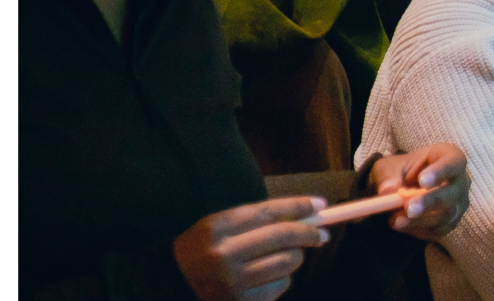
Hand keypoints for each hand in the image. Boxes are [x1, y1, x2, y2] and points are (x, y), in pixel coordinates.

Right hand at [173, 197, 329, 300]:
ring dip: (294, 258)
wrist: (172, 288)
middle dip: (309, 233)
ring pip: (287, 262)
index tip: (320, 205)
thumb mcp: (220, 228)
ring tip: (285, 257)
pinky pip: (281, 285)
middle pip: (282, 235)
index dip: (298, 206)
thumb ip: (259, 219)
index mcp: (214, 228)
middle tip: (321, 234)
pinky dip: (281, 279)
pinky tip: (266, 278)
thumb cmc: (203, 252)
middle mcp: (222, 255)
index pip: (267, 212)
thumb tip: (308, 213)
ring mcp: (232, 282)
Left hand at [370, 143, 470, 240]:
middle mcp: (460, 180)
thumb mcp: (388, 168)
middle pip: (454, 192)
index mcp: (449, 157)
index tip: (422, 181)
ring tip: (396, 220)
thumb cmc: (399, 171)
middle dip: (431, 202)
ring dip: (421, 220)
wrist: (401, 188)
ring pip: (447, 215)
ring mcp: (458, 203)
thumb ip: (388, 177)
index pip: (454, 162)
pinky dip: (418, 230)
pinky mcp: (451, 222)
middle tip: (409, 208)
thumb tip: (388, 190)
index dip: (441, 171)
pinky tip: (401, 225)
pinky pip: (439, 230)